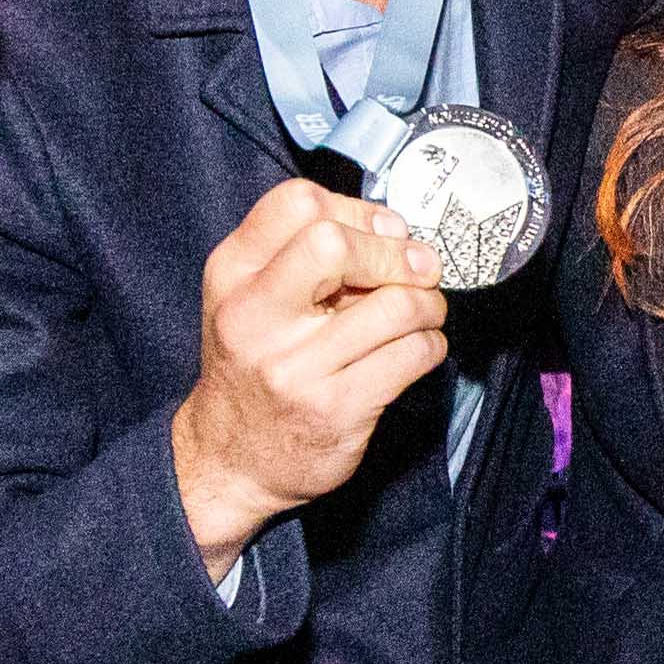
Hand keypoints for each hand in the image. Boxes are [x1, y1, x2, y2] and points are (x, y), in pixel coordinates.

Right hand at [167, 179, 451, 579]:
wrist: (231, 461)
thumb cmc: (254, 365)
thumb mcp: (249, 297)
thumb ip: (303, 252)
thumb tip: (394, 226)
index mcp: (231, 275)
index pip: (296, 202)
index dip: (357, 209)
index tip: (383, 232)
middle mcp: (253, 317)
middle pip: (335, 243)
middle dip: (396, 252)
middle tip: (420, 268)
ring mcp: (294, 367)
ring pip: (394, 305)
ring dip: (428, 303)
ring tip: (424, 312)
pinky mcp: (336, 408)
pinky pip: (413, 354)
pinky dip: (431, 344)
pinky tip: (418, 348)